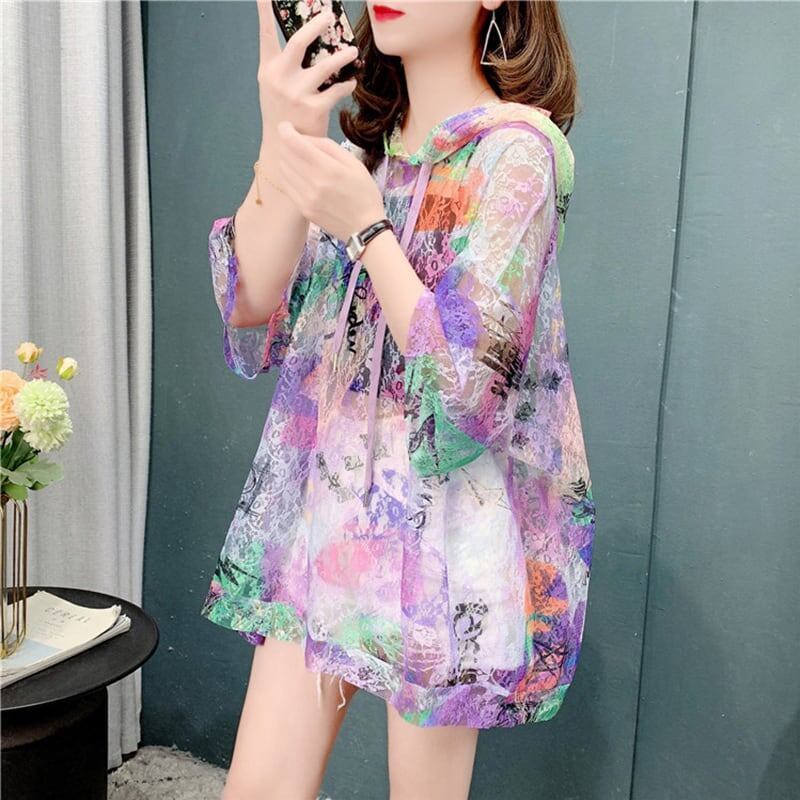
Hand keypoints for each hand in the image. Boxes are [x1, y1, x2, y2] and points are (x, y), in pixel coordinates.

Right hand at [256, 0, 359, 150]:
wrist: (285, 147)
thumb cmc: (283, 111)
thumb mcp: (276, 85)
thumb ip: (285, 64)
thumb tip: (310, 40)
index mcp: (269, 69)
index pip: (266, 34)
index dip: (264, 11)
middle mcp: (281, 78)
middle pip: (300, 41)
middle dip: (317, 24)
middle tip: (330, 15)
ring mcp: (297, 93)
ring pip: (326, 65)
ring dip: (343, 56)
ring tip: (353, 52)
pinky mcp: (314, 108)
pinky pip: (336, 90)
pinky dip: (346, 85)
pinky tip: (351, 82)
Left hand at [276, 120, 386, 242]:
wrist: (365, 227)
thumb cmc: (363, 192)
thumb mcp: (353, 162)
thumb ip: (328, 147)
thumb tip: (305, 138)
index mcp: (328, 168)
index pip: (294, 143)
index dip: (286, 131)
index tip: (286, 127)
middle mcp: (314, 183)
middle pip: (286, 155)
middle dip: (287, 145)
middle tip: (296, 144)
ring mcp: (306, 198)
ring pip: (283, 170)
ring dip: (287, 160)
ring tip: (299, 160)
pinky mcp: (303, 209)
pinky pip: (287, 186)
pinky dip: (289, 176)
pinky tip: (299, 176)